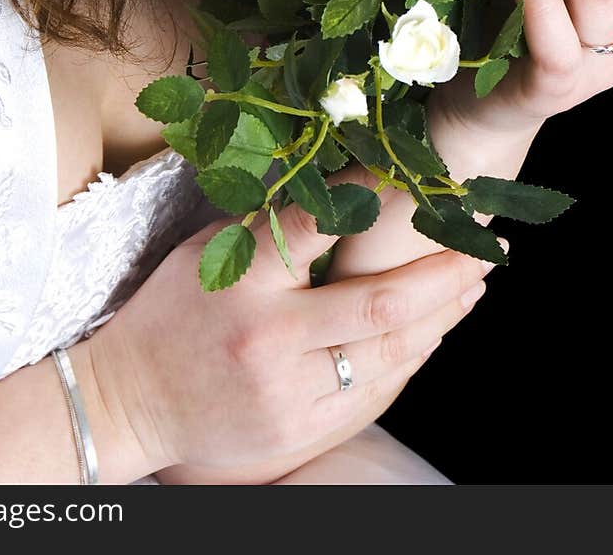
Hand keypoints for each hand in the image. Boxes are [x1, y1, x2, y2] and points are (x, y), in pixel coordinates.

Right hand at [89, 180, 499, 485]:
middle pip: (379, 306)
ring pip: (389, 356)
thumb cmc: (169, 313)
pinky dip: (411, 360)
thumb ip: (272, 228)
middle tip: (483, 249)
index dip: (372, 198)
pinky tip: (433, 333)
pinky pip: (373, 394)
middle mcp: (269, 340)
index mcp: (242, 282)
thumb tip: (345, 190)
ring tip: (472, 286)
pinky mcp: (299, 434)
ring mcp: (288, 394)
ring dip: (440, 319)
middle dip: (442, 276)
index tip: (418, 178)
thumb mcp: (207, 252)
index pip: (316, 227)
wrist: (128, 402)